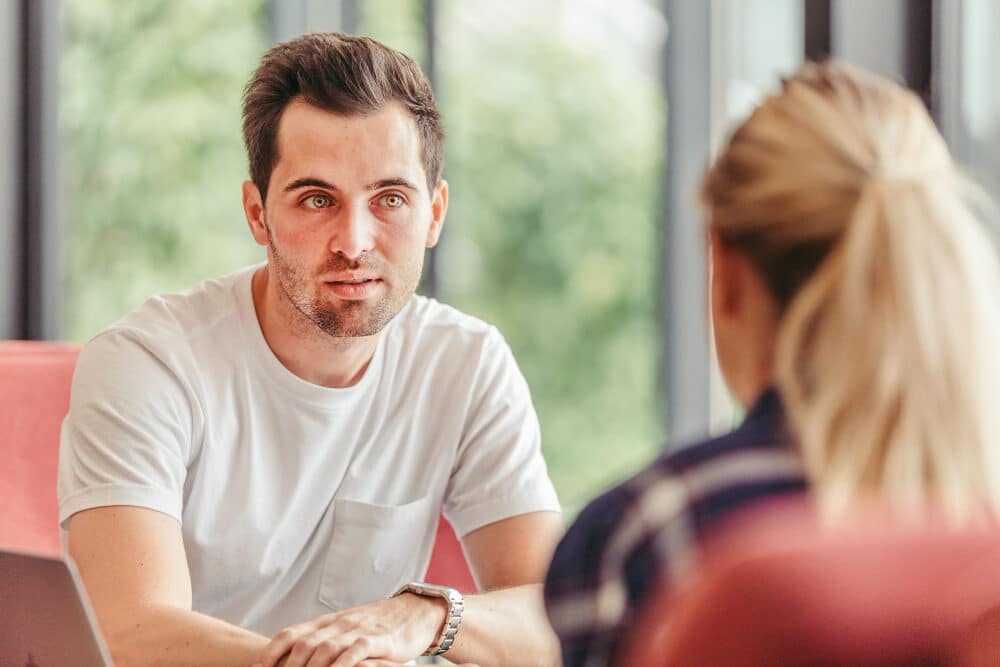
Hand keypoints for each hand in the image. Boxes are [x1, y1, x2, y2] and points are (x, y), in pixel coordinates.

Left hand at [255, 593, 447, 666]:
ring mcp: (357, 630)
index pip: (291, 633)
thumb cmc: (379, 625)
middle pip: (304, 644)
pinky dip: (341, 664)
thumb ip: (324, 639)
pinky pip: (355, 651)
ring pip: (325, 648)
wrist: (416, 612)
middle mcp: (338, 624)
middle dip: (287, 666)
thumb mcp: (347, 628)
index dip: (271, 651)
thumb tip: (297, 655)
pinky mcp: (377, 639)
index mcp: (328, 622)